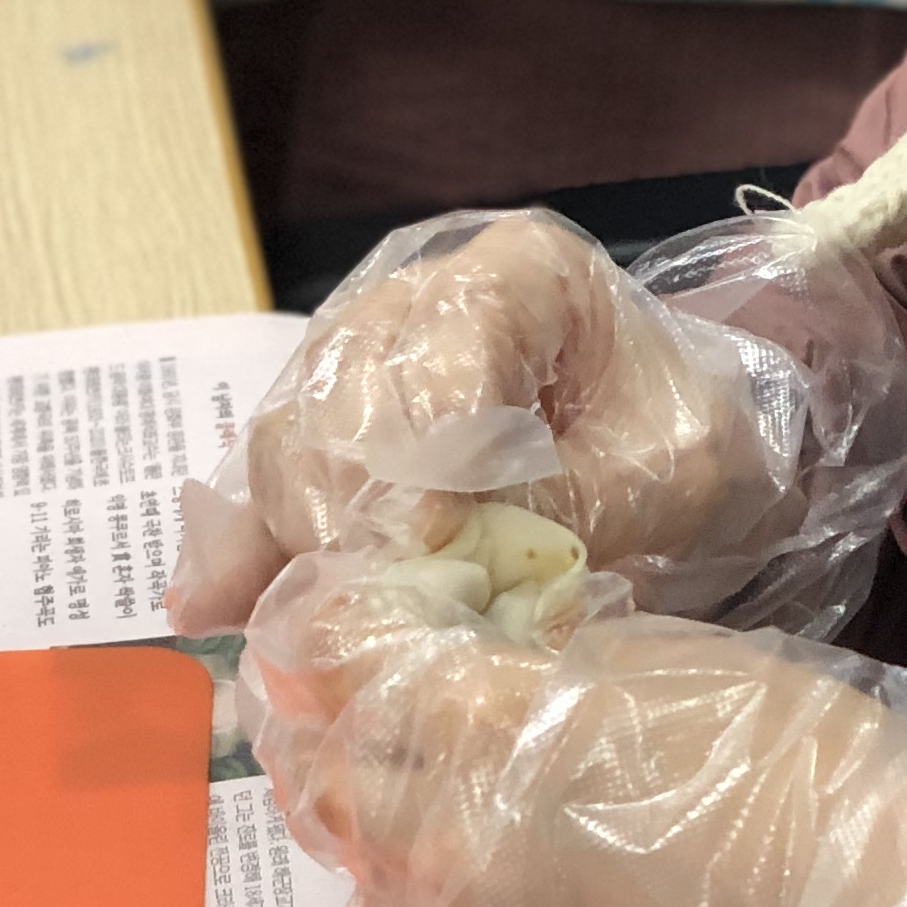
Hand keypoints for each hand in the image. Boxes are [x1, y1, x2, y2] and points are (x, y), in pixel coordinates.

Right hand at [168, 209, 906, 642]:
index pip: (439, 354)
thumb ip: (552, 506)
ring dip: (282, 538)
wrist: (693, 441)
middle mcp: (420, 295)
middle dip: (339, 513)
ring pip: (289, 437)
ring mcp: (367, 355)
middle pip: (341, 397)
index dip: (415, 461)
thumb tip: (433, 566)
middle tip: (349, 620)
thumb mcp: (661, 477)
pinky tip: (212, 608)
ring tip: (286, 633)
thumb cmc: (692, 445)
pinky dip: (247, 542)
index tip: (414, 556)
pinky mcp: (337, 424)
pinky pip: (271, 475)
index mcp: (521, 273)